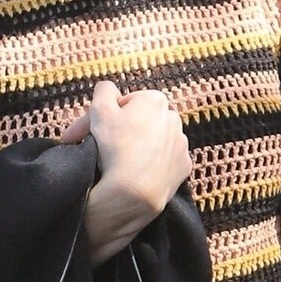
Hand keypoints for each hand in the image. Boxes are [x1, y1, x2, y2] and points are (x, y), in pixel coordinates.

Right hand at [58, 80, 190, 260]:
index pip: (125, 103)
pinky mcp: (184, 166)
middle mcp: (174, 117)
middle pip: (142, 121)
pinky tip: (141, 173)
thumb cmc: (115, 149)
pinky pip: (166, 161)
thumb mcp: (99, 111)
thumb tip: (107, 88)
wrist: (133, 193)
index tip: (96, 131)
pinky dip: (154, 165)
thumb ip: (103, 91)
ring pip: (155, 140)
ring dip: (141, 147)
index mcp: (154, 100)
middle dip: (126, 130)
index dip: (109, 116)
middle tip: (108, 147)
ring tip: (124, 162)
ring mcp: (181, 143)